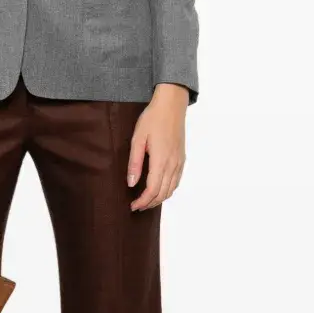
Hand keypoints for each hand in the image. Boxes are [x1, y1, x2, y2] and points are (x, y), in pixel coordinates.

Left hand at [127, 83, 188, 210]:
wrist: (171, 106)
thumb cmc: (152, 120)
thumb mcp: (137, 139)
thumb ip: (135, 163)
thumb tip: (131, 184)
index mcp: (161, 160)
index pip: (152, 190)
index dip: (142, 201)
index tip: (132, 206)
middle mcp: (173, 164)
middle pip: (163, 193)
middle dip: (150, 203)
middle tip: (137, 206)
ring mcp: (179, 162)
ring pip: (171, 189)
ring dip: (159, 199)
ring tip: (146, 201)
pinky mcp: (182, 159)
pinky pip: (177, 181)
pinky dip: (168, 190)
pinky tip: (159, 190)